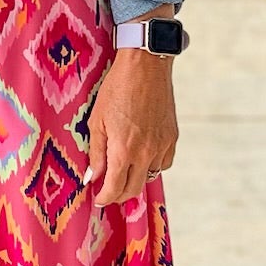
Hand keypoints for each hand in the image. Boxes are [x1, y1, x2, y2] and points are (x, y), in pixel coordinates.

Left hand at [83, 11, 178, 205]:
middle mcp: (145, 153)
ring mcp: (162, 146)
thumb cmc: (116, 88)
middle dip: (119, 195)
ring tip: (123, 170)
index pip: (115, 188)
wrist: (146, 66)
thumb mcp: (97, 120)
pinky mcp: (172, 137)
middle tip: (108, 191)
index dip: (104, 198)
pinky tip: (141, 156)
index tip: (98, 199)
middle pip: (134, 189)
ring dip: (135, 179)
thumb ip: (96, 152)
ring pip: (150, 177)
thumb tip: (93, 176)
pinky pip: (163, 163)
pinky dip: (152, 166)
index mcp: (123, 149)